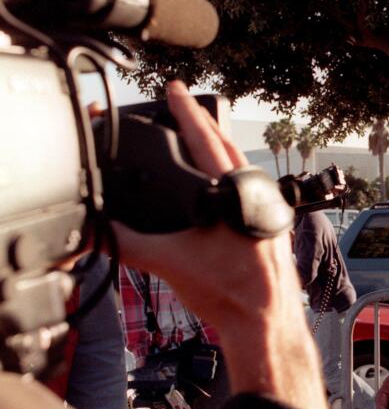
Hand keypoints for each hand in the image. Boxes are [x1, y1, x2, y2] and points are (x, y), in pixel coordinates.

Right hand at [112, 81, 327, 408]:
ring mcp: (268, 210)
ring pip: (242, 167)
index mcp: (234, 192)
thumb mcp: (170, 263)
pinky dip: (232, 175)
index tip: (174, 88)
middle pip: (228, 146)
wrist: (265, 320)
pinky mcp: (271, 226)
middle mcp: (257, 194)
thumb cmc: (229, 291)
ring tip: (201, 136)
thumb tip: (98, 229)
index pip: (206, 139)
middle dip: (203, 122)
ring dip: (220, 148)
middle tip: (185, 103)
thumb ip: (128, 243)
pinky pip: (251, 188)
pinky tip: (221, 185)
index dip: (186, 112)